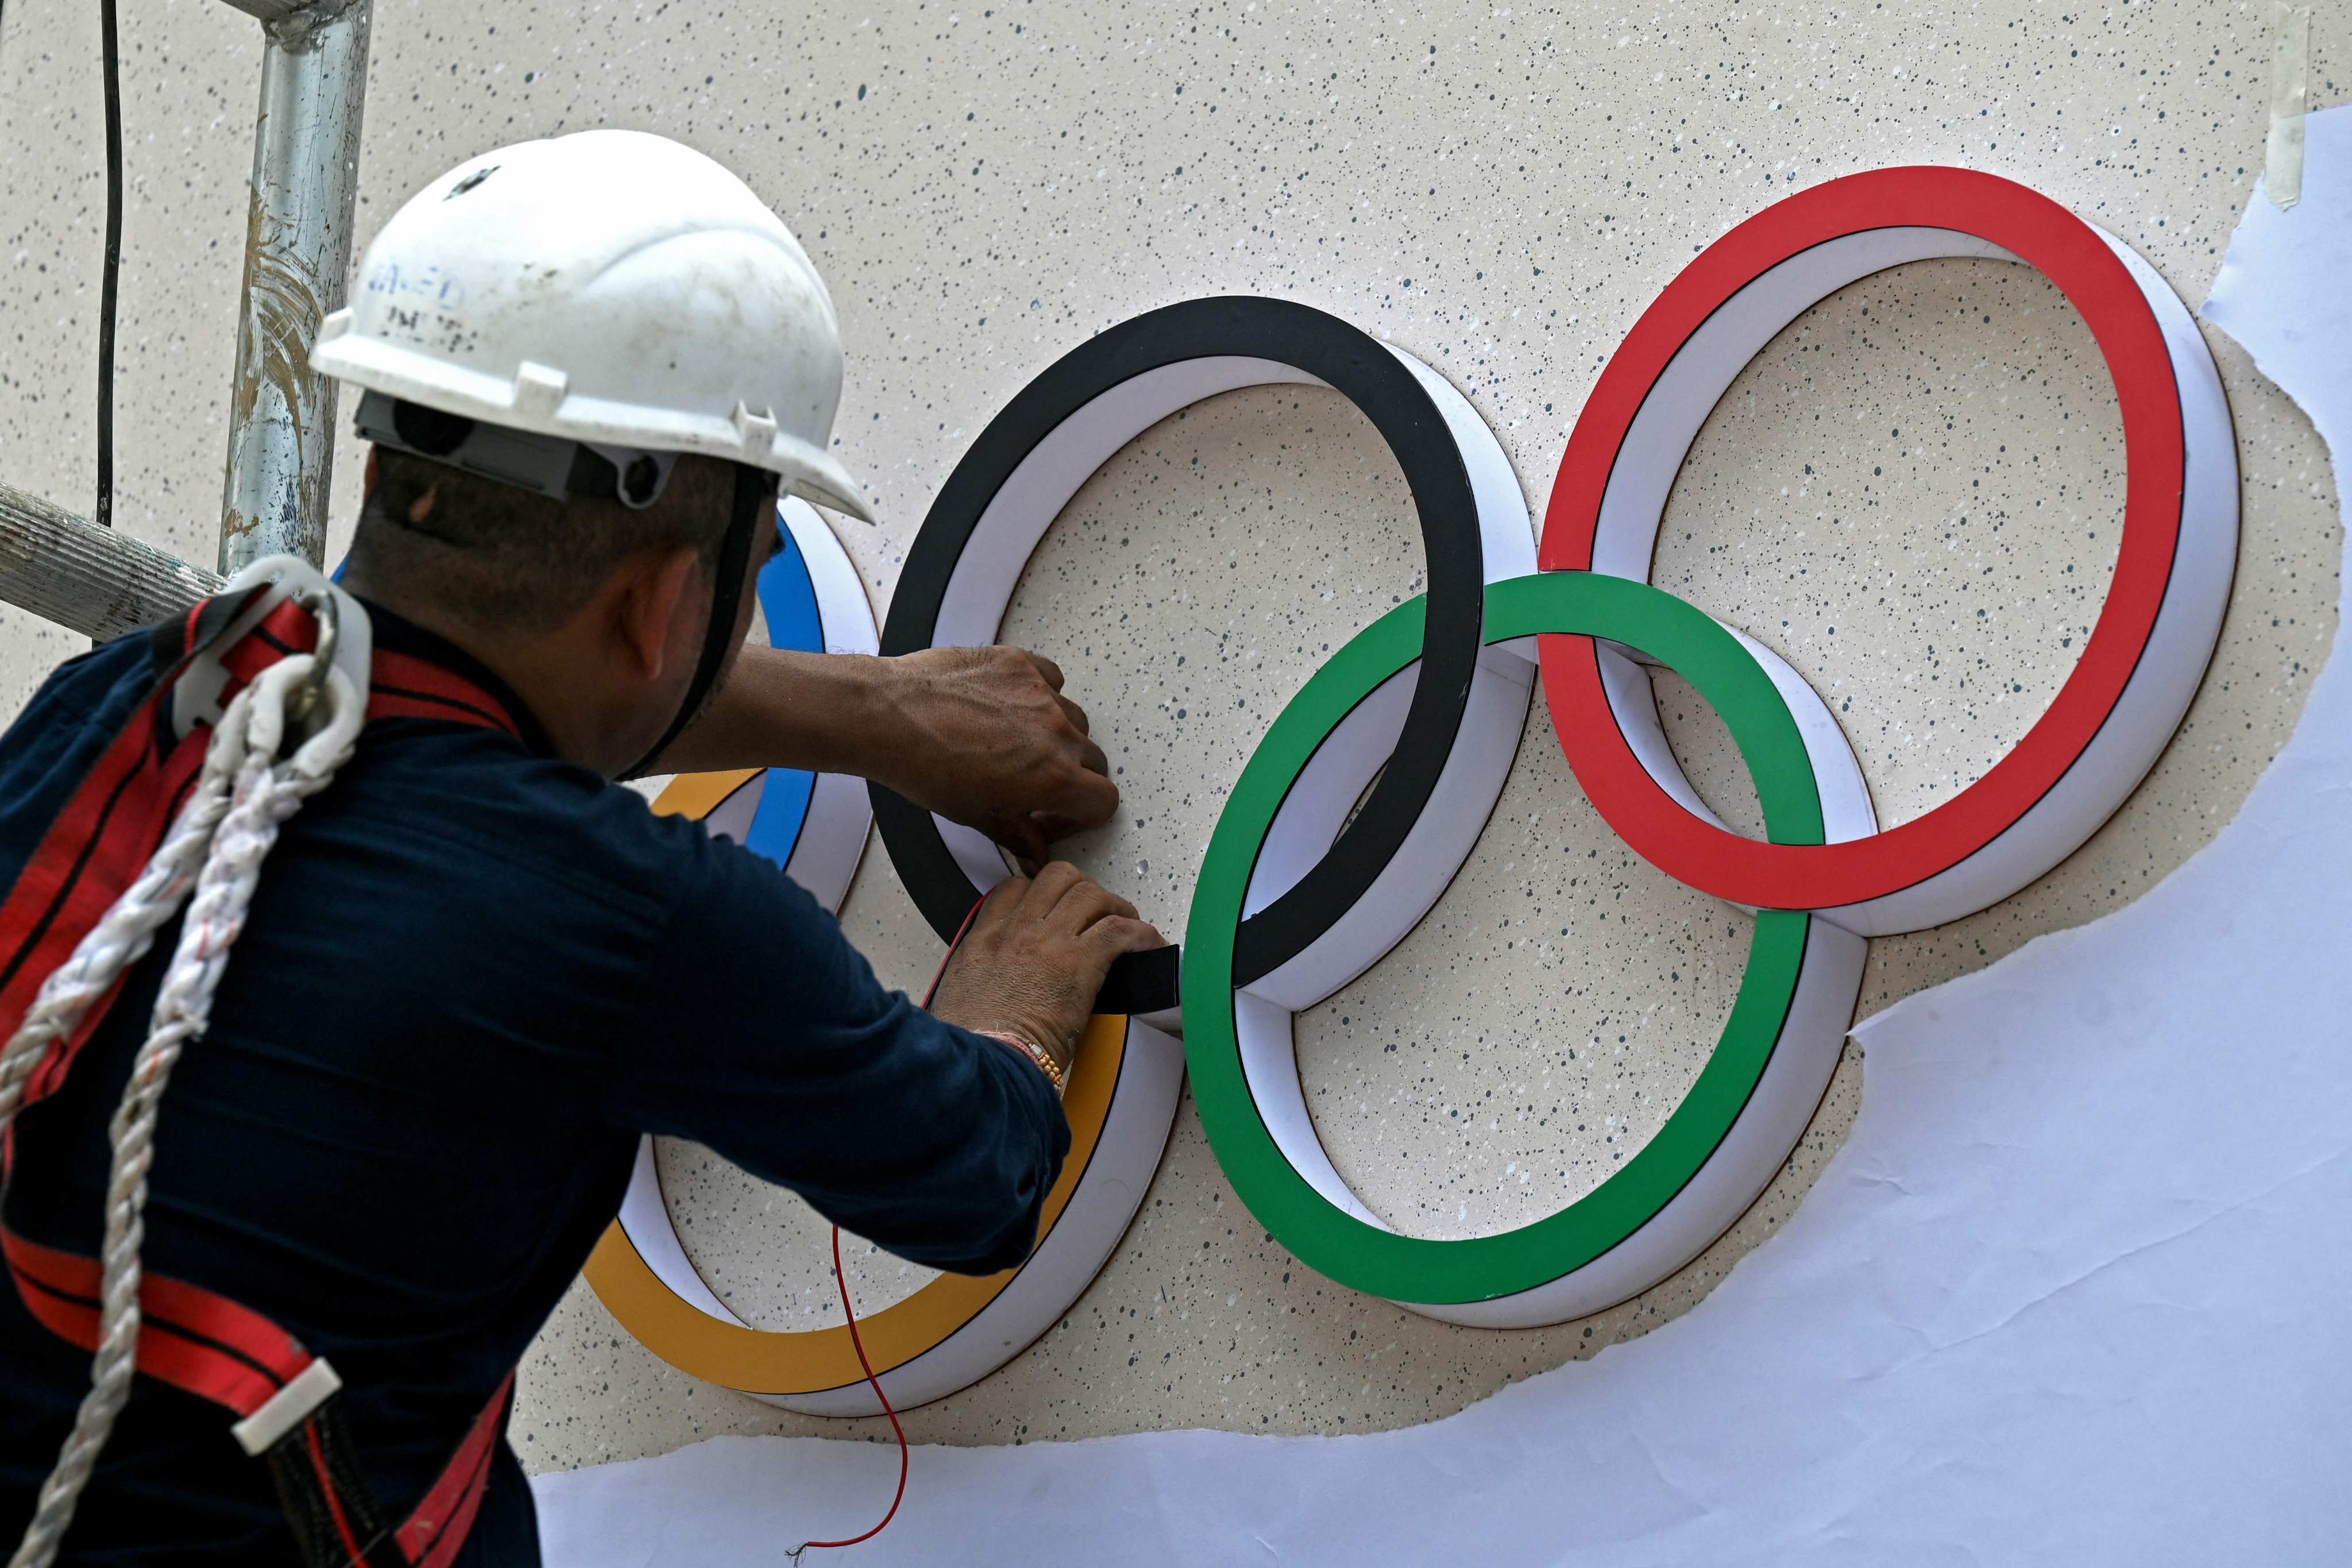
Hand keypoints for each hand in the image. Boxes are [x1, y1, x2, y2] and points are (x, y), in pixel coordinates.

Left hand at [872, 647, 1116, 860]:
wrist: (890, 716)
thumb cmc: (924, 766)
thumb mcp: (976, 814)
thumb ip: (1017, 834)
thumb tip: (1036, 852)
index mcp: (1053, 776)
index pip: (1103, 799)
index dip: (1082, 815)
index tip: (1054, 816)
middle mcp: (1056, 732)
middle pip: (1093, 760)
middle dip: (1072, 777)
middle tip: (1037, 784)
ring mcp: (1040, 693)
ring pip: (1073, 719)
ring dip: (1057, 736)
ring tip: (1018, 743)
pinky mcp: (1020, 663)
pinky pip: (1050, 679)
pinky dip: (1041, 694)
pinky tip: (1011, 706)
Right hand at [926, 864, 1164, 1074]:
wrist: (982, 1067)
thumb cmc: (973, 1045)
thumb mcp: (958, 997)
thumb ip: (978, 977)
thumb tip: (997, 983)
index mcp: (983, 941)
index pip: (1013, 889)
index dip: (1040, 891)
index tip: (1057, 907)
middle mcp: (1015, 931)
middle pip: (1057, 877)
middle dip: (1084, 888)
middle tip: (1098, 912)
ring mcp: (1047, 942)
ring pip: (1090, 893)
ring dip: (1115, 906)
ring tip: (1128, 926)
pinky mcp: (1079, 963)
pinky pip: (1120, 930)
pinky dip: (1142, 934)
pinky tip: (1150, 946)